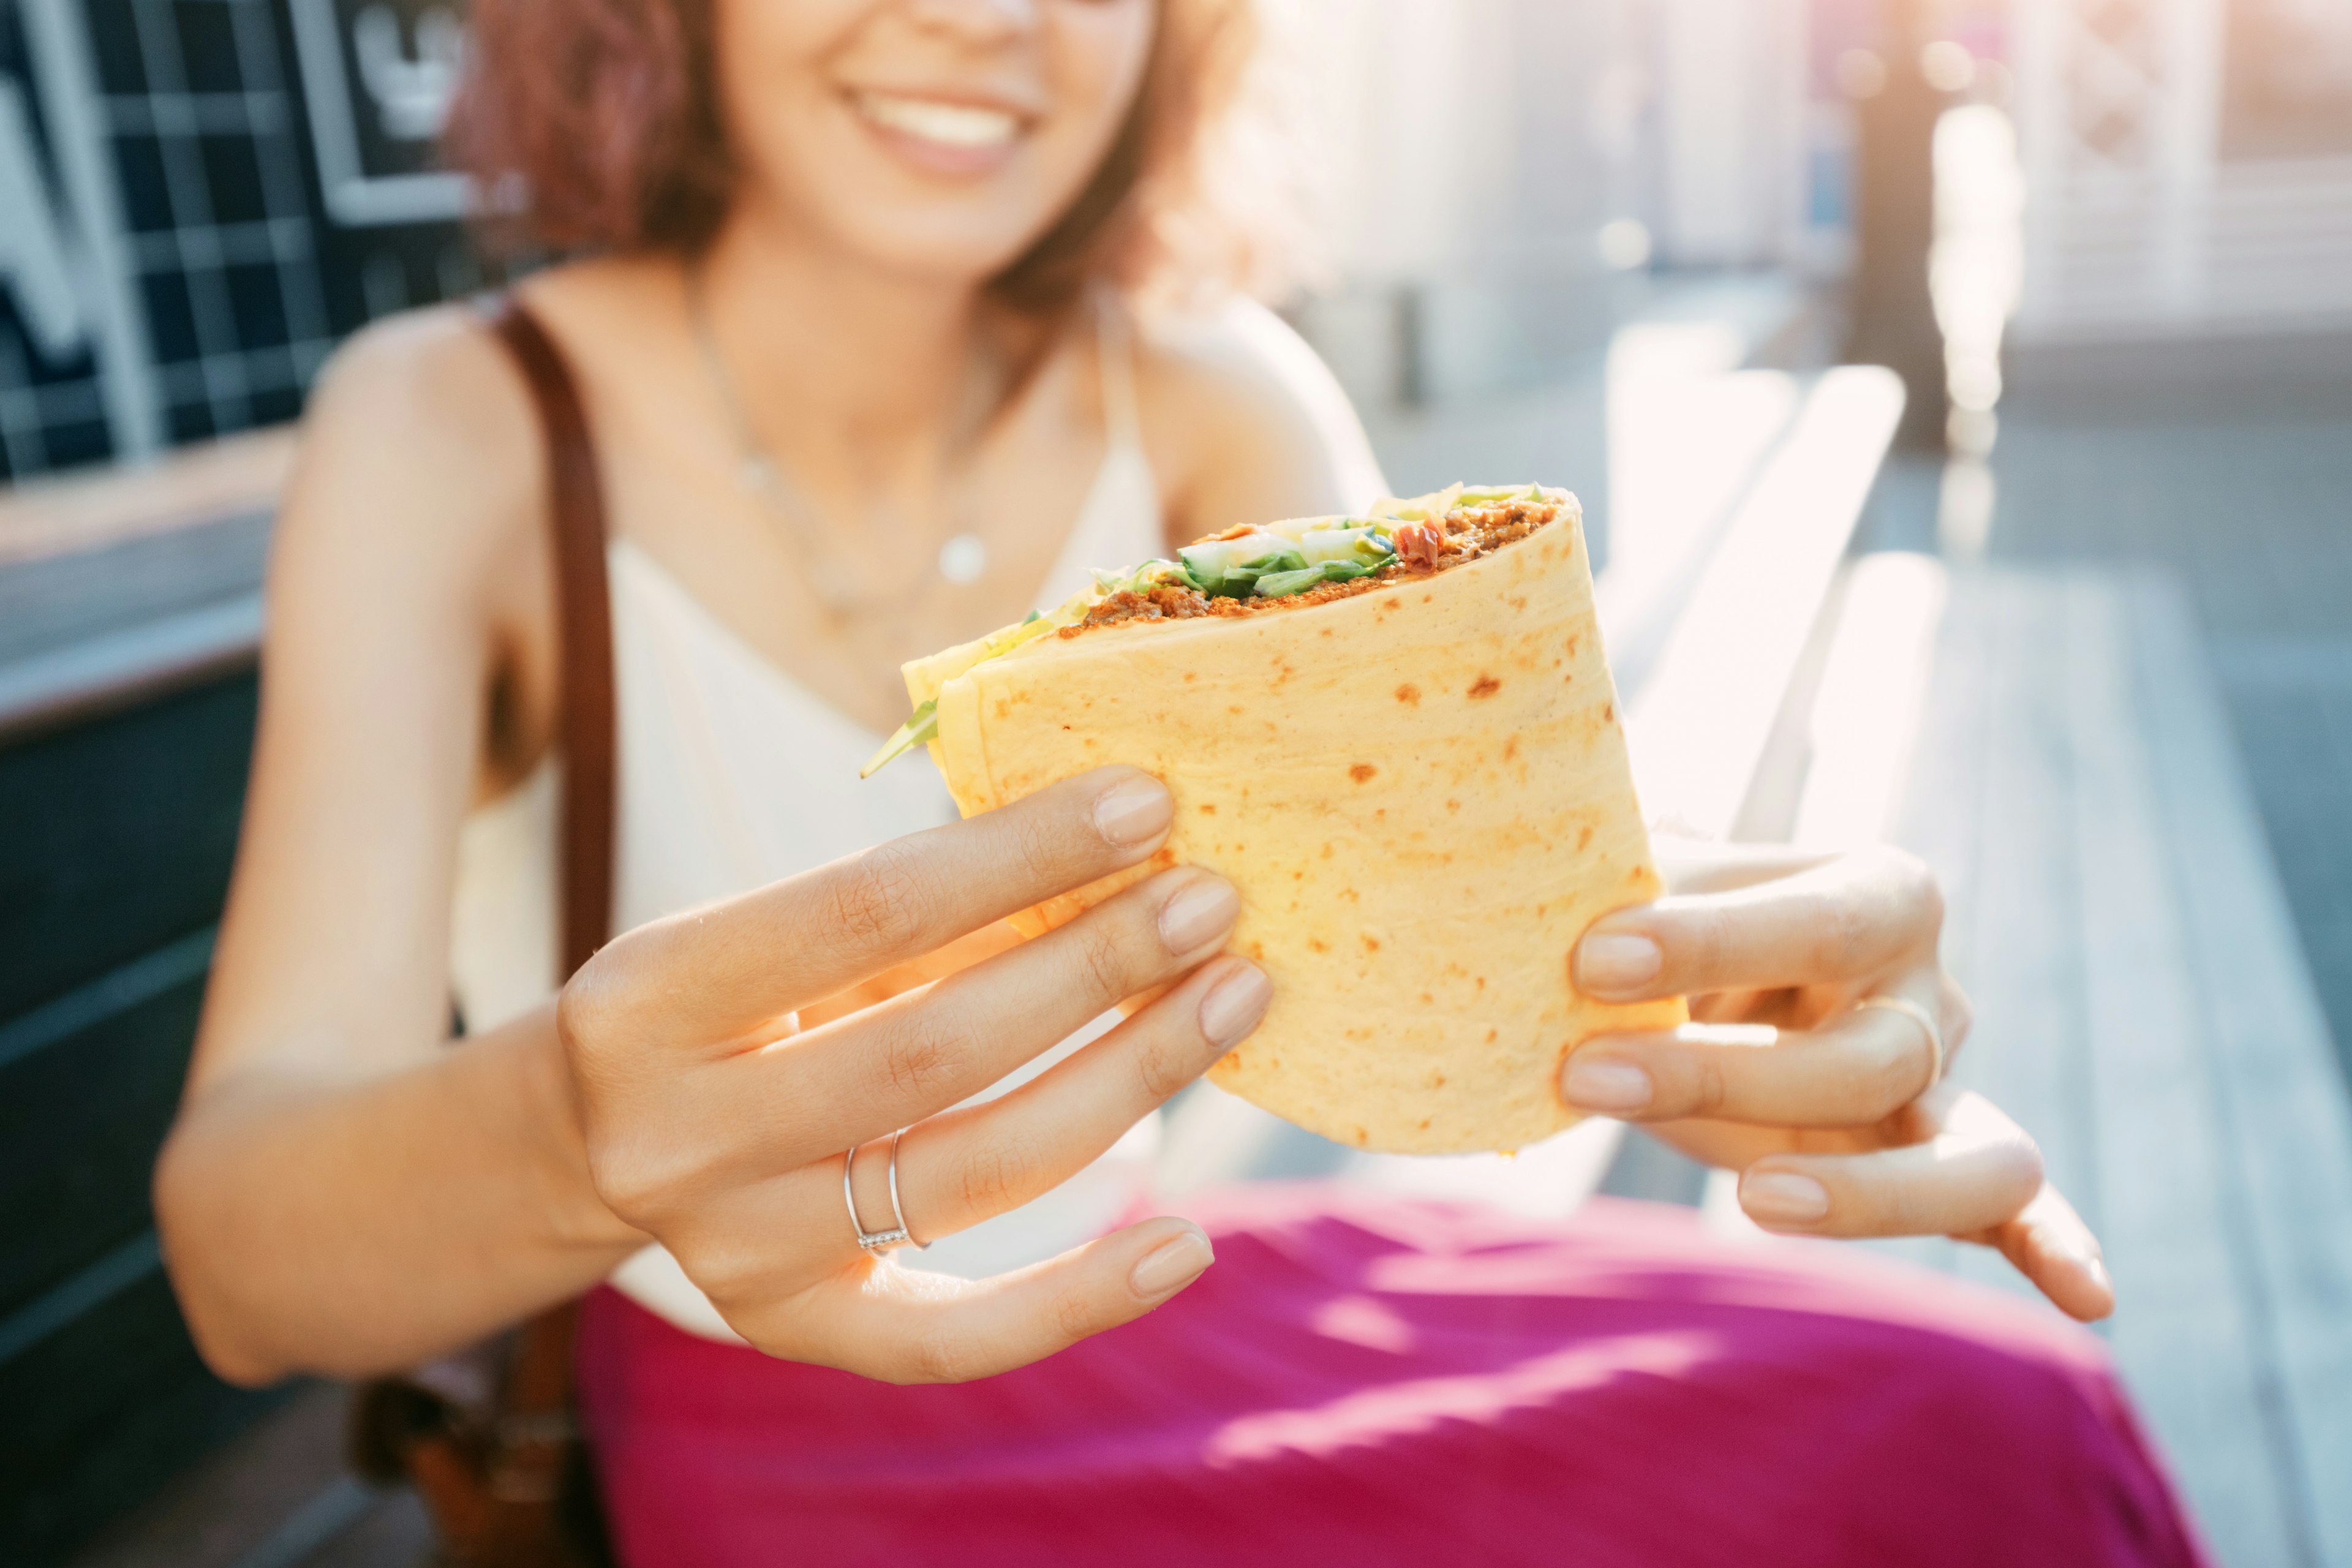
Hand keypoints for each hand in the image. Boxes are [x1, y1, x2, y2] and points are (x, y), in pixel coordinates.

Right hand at [558, 766, 1270, 1381]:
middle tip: (1214, 905)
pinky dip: (1083, 1297)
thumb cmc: (728, 999)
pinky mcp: (794, 1329)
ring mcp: (733, 1251)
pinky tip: (1191, 1241)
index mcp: (650, 995)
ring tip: (1233, 999)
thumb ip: (920, 905)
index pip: (868, 910)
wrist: (595, 1136)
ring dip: (1128, 1081)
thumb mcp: (778, 929)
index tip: (1148, 805)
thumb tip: (1114, 850)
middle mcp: (676, 1136)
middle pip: (934, 1050)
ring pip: (973, 1172)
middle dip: (1095, 968)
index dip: (1020, 855)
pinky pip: (957, 1338)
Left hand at [1562, 841, 2113, 1321]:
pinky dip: (2056, 1250)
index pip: (1822, 921)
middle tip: (1586, 1074)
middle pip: (1871, 1058)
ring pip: (1969, 1154)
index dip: (1710, 943)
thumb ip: (1622, 882)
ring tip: (1755, 1199)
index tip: (1593, 960)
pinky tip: (2087, 1299)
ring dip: (1862, 1193)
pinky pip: (2012, 1212)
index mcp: (1881, 892)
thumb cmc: (1643, 913)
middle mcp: (1927, 992)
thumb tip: (1566, 908)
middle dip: (1722, 1074)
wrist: (1644, 975)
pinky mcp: (1927, 1169)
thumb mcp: (1635, 880)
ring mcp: (1939, 1087)